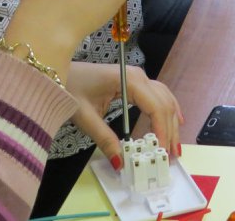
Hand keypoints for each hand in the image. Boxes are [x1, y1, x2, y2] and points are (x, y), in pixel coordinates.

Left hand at [66, 62, 183, 164]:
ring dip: (171, 121)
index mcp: (130, 80)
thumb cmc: (70, 88)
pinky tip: (174, 119)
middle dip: (170, 130)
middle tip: (172, 156)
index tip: (163, 153)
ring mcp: (137, 76)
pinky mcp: (133, 81)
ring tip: (175, 145)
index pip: (156, 107)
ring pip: (164, 98)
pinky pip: (157, 94)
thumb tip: (121, 163)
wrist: (59, 70)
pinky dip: (167, 108)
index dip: (163, 131)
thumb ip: (105, 140)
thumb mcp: (86, 117)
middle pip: (164, 104)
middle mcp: (138, 76)